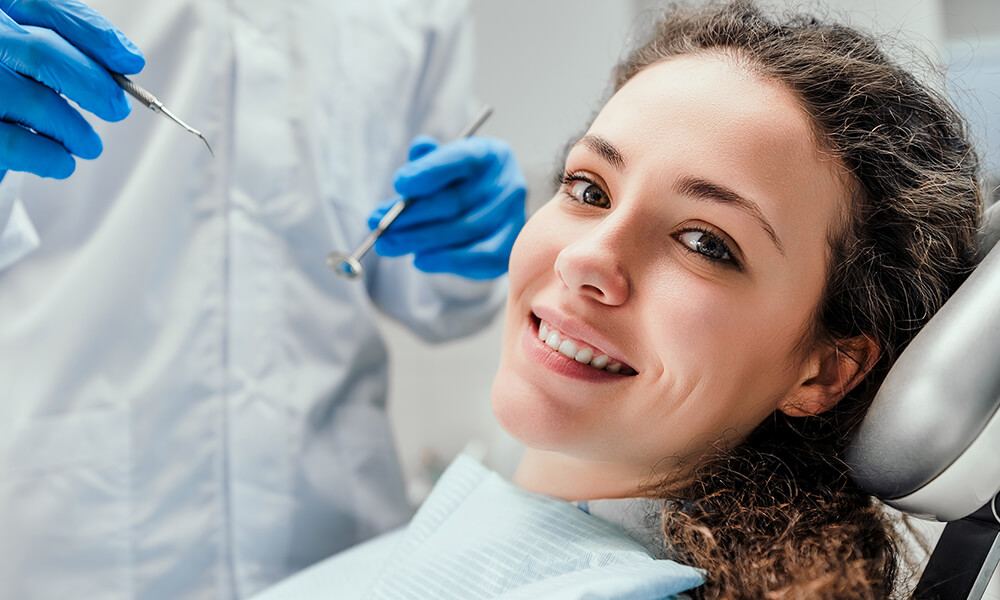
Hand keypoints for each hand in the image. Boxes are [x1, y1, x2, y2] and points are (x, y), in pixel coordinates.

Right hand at [0, 0, 143, 179]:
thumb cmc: (8, 81)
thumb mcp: (28, 53)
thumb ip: (69, 46)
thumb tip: (127, 60)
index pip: (42, 6)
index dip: (94, 34)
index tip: (131, 61)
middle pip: (42, 52)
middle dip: (94, 84)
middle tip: (116, 108)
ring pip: (37, 102)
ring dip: (77, 130)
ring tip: (88, 144)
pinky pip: (18, 144)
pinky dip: (52, 158)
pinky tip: (62, 162)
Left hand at [368, 135, 526, 279]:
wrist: (488, 214)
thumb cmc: (457, 185)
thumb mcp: (442, 166)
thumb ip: (428, 160)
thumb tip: (419, 149)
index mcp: (490, 154)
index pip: (460, 158)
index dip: (429, 171)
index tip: (398, 184)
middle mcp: (509, 183)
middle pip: (457, 200)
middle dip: (413, 215)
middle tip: (380, 226)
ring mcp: (514, 216)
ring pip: (464, 230)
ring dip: (421, 240)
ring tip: (389, 244)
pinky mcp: (510, 247)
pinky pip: (479, 257)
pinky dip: (447, 260)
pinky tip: (420, 260)